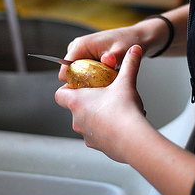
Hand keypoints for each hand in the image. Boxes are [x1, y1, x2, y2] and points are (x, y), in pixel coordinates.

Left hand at [55, 45, 150, 162]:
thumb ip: (129, 64)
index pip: (60, 94)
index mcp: (77, 102)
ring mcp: (84, 134)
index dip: (67, 88)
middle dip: (89, 101)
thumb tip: (134, 49)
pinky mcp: (95, 145)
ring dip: (97, 116)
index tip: (80, 85)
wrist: (133, 140)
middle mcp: (76, 120)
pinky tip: (119, 125)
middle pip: (76, 107)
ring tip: (115, 111)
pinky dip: (105, 130)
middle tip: (104, 95)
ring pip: (87, 122)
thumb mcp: (126, 82)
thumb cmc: (124, 112)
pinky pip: (96, 135)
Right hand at [57, 25, 141, 81]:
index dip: (74, 82)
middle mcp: (76, 46)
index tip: (91, 85)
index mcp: (80, 45)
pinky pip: (79, 70)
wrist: (135, 37)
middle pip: (68, 73)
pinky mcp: (82, 54)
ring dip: (85, 77)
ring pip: (73, 72)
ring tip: (103, 75)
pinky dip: (89, 74)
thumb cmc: (129, 42)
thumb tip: (107, 60)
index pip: (64, 72)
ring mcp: (78, 50)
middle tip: (100, 79)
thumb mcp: (123, 52)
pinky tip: (101, 72)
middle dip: (81, 80)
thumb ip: (114, 58)